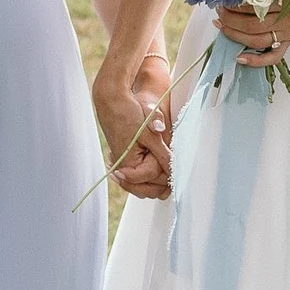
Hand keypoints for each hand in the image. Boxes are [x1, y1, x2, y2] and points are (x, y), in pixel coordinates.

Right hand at [94, 53, 172, 199]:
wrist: (112, 101)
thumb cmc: (127, 113)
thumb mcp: (149, 131)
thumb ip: (162, 149)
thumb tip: (174, 164)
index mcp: (127, 162)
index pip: (151, 177)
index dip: (167, 174)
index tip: (178, 172)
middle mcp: (122, 167)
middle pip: (145, 188)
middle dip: (161, 185)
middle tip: (176, 181)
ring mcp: (122, 164)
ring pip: (141, 186)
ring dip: (155, 183)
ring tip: (170, 180)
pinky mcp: (124, 159)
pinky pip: (137, 177)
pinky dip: (149, 177)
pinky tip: (160, 172)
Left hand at [216, 0, 289, 69]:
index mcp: (284, 2)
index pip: (254, 7)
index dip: (235, 5)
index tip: (224, 0)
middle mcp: (285, 20)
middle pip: (252, 26)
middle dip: (231, 20)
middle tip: (219, 12)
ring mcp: (287, 34)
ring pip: (258, 41)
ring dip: (236, 36)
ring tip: (222, 27)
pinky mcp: (289, 42)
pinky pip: (273, 57)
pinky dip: (256, 61)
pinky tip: (239, 58)